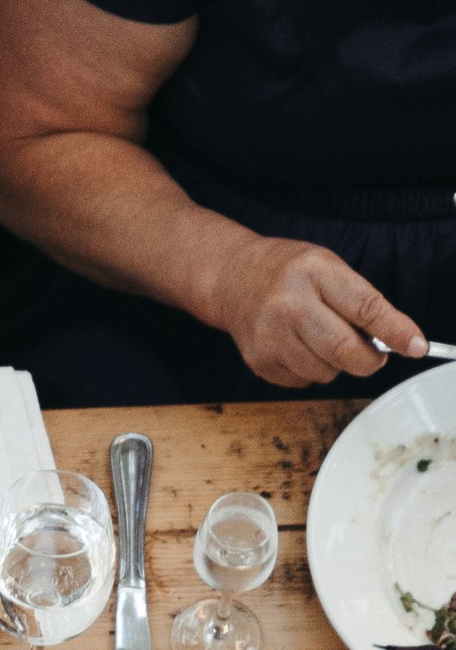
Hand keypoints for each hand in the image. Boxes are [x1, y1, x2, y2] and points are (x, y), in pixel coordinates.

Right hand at [209, 236, 422, 389]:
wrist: (234, 280)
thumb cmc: (288, 272)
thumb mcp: (328, 268)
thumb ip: (359, 301)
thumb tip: (393, 340)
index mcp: (314, 274)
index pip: (365, 307)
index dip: (395, 330)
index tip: (415, 345)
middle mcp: (289, 306)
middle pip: (343, 351)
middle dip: (368, 360)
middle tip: (375, 356)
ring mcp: (270, 338)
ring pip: (325, 373)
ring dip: (335, 364)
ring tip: (322, 339)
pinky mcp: (259, 363)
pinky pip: (302, 381)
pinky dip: (311, 370)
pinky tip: (299, 348)